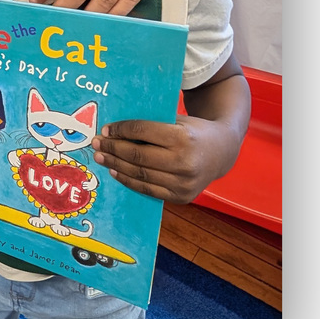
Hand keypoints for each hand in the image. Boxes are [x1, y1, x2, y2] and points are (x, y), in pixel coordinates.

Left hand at [91, 115, 243, 203]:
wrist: (223, 151)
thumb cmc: (194, 131)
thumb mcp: (177, 121)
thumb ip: (151, 127)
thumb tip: (115, 130)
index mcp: (182, 137)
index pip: (142, 132)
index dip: (121, 130)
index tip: (106, 129)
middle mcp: (184, 162)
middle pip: (138, 155)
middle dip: (113, 149)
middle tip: (96, 144)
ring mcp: (183, 183)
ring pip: (140, 174)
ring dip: (116, 165)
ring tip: (101, 158)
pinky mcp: (181, 197)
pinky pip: (148, 190)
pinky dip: (129, 181)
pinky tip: (116, 172)